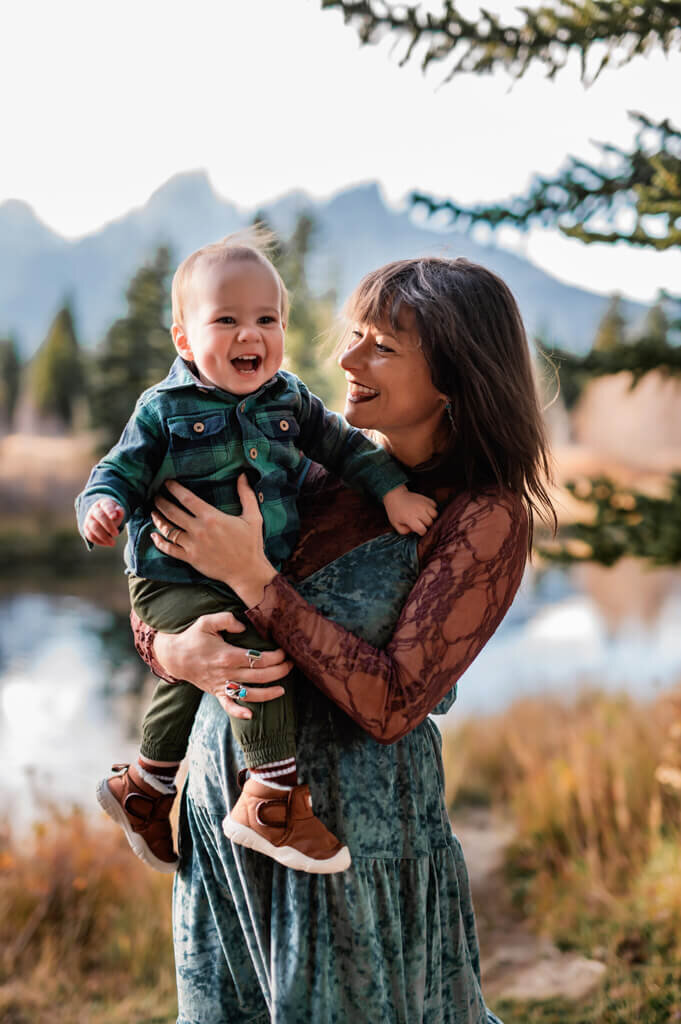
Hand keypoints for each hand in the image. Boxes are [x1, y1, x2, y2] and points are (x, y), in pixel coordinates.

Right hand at [83, 498, 124, 546]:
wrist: (101, 515)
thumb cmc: (112, 514)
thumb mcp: (118, 511)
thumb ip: (120, 512)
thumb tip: (119, 512)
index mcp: (103, 504)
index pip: (106, 506)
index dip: (110, 511)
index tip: (114, 516)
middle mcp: (94, 510)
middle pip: (100, 516)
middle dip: (109, 526)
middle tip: (117, 534)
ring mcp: (88, 519)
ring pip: (94, 527)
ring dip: (104, 536)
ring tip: (113, 543)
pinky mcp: (86, 528)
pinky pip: (90, 536)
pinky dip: (99, 541)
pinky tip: (107, 544)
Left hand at [149, 475, 276, 605]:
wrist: (247, 572)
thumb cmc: (251, 544)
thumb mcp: (253, 517)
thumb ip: (247, 495)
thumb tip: (243, 476)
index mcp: (212, 517)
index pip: (186, 499)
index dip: (174, 489)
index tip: (167, 483)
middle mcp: (199, 530)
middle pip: (172, 512)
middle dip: (161, 502)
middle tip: (156, 495)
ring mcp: (193, 545)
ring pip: (168, 530)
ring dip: (158, 519)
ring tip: (153, 511)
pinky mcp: (190, 559)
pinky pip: (169, 549)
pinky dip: (159, 542)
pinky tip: (154, 536)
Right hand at [152, 610, 290, 720]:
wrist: (174, 656)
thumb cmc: (193, 637)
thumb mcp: (207, 621)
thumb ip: (226, 620)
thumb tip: (243, 627)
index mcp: (227, 655)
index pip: (259, 658)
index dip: (276, 656)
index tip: (284, 651)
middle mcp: (226, 673)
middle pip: (260, 676)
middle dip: (279, 671)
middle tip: (291, 665)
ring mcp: (221, 685)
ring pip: (249, 694)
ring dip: (268, 694)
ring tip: (283, 690)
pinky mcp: (216, 693)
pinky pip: (228, 706)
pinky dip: (238, 713)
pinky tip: (251, 716)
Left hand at [383, 484, 437, 535]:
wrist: (395, 496)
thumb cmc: (395, 511)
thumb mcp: (396, 524)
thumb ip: (405, 531)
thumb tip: (414, 531)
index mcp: (410, 518)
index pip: (423, 530)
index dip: (421, 532)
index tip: (417, 530)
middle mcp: (418, 511)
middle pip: (430, 523)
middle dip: (426, 525)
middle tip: (419, 522)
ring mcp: (423, 504)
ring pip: (435, 514)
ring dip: (431, 517)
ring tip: (424, 516)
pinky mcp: (426, 499)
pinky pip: (435, 506)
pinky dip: (432, 509)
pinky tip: (425, 510)